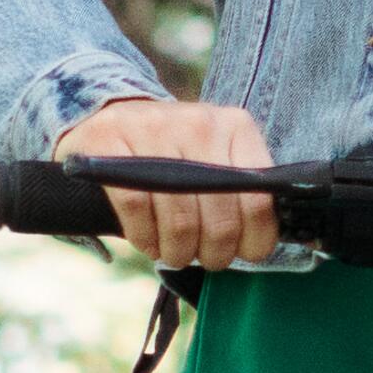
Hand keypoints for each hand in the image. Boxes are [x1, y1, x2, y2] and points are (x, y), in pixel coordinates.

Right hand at [61, 92, 285, 279]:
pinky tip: (148, 242)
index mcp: (235, 127)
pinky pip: (136, 209)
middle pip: (220, 218)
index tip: (243, 253)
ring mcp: (153, 129)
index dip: (254, 239)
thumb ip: (242, 190)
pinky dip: (144, 238)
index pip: (259, 199)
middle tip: (204, 258)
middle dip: (214, 253)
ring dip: (178, 252)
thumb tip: (262, 242)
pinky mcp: (111, 141)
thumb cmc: (176, 153)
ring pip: (179, 219)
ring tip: (175, 253)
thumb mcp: (217, 156)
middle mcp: (199, 123)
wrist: (116, 115)